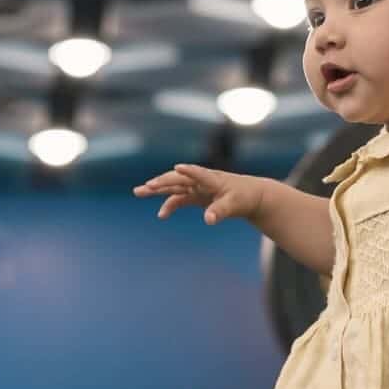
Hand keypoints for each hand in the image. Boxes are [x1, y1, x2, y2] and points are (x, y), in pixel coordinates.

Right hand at [133, 164, 269, 227]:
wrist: (249, 195)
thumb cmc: (244, 197)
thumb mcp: (234, 206)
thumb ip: (220, 212)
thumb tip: (208, 221)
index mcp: (212, 179)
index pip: (199, 174)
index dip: (189, 171)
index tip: (178, 168)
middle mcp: (201, 180)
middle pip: (177, 179)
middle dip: (160, 183)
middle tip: (144, 187)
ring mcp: (196, 186)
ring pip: (173, 186)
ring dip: (157, 189)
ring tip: (138, 192)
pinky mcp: (196, 194)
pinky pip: (179, 198)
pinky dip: (169, 205)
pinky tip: (161, 215)